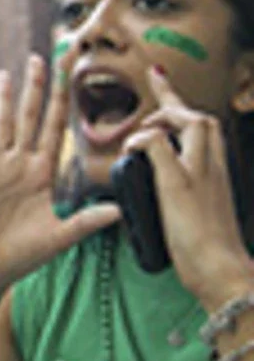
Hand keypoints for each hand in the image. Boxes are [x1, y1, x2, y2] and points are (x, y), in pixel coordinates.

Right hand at [0, 54, 119, 296]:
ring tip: (6, 72)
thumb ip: (86, 221)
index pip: (56, 129)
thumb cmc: (20, 258)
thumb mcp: (58, 239)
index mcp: (42, 174)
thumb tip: (120, 210)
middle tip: (44, 57)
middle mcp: (18, 165)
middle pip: (30, 117)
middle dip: (37, 88)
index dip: (64, 101)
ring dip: (2, 98)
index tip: (72, 75)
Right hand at [126, 67, 253, 310]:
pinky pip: (191, 164)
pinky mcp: (203, 201)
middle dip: (177, 104)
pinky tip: (161, 167)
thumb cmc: (197, 232)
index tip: (145, 90)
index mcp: (202, 159)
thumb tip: (142, 135)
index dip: (166, 102)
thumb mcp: (172, 185)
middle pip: (198, 123)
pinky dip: (175, 154)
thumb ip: (158, 152)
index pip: (187, 116)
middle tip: (157, 90)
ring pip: (198, 142)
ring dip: (179, 126)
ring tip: (158, 122)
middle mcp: (209, 166)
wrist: (218, 270)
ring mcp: (209, 183)